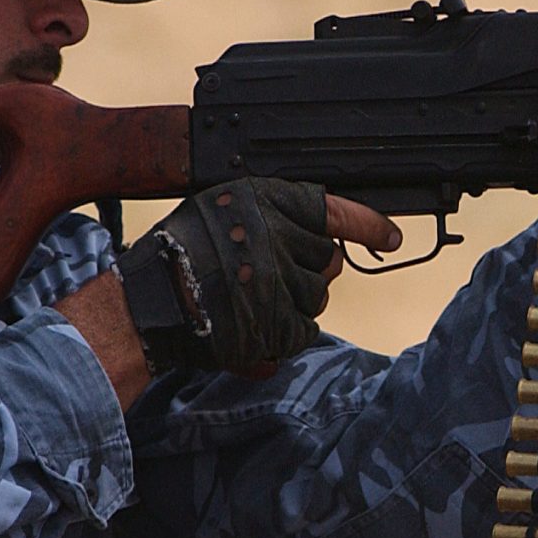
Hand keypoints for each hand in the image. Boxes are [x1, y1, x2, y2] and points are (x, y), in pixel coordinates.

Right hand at [115, 180, 396, 376]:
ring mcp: (279, 280)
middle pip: (329, 260)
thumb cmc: (176, 256)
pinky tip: (255, 327)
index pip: (332, 209)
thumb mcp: (221, 213)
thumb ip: (270, 221)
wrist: (147, 304)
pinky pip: (304, 330)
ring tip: (252, 302)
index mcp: (263, 201)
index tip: (391, 237)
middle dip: (311, 272)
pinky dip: (286, 335)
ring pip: (317, 297)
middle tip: (273, 278)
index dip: (367, 225)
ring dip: (295, 305)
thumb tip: (333, 249)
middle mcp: (276, 235)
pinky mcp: (276, 321)